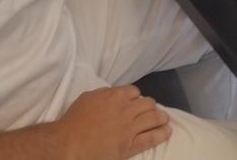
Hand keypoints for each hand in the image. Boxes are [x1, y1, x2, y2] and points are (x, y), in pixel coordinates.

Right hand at [54, 86, 170, 159]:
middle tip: (151, 110)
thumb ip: (104, 94)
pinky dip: (162, 134)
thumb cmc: (74, 120)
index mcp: (115, 95)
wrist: (69, 143)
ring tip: (164, 119)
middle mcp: (126, 109)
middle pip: (147, 103)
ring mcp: (130, 127)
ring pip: (153, 118)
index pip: (134, 92)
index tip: (136, 102)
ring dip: (161, 117)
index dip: (136, 97)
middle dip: (151, 106)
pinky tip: (167, 131)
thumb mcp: (88, 98)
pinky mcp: (130, 145)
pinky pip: (151, 138)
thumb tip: (113, 95)